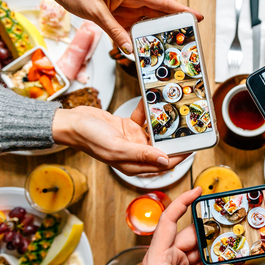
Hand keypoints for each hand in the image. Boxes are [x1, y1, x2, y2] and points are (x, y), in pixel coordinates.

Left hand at [36, 0, 202, 53]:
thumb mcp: (96, 12)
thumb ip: (114, 31)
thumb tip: (129, 48)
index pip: (162, 2)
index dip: (181, 10)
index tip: (196, 17)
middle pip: (160, 13)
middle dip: (174, 25)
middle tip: (187, 39)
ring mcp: (126, 7)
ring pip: (148, 22)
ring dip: (158, 34)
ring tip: (170, 47)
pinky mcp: (119, 14)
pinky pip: (134, 27)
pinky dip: (141, 37)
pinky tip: (146, 47)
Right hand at [51, 104, 187, 175]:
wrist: (71, 122)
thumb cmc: (88, 138)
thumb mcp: (117, 147)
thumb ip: (141, 154)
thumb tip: (165, 160)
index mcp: (133, 164)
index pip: (163, 163)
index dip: (179, 156)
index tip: (193, 146)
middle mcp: (135, 153)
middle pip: (162, 147)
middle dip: (174, 137)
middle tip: (188, 125)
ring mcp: (131, 140)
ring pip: (154, 132)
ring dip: (162, 122)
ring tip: (173, 110)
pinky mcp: (127, 127)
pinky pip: (143, 118)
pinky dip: (147, 110)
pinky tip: (152, 100)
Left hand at [112, 187, 231, 264]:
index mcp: (157, 258)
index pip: (169, 221)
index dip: (182, 202)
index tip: (197, 191)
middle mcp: (161, 259)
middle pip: (187, 237)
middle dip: (207, 234)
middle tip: (228, 230)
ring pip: (192, 252)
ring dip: (208, 252)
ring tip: (227, 250)